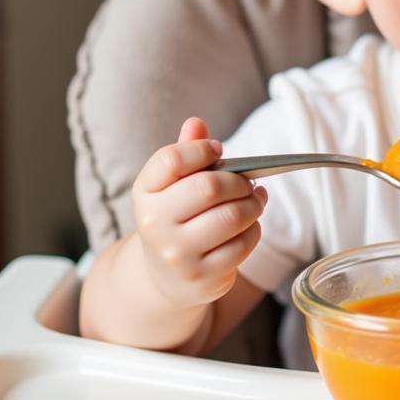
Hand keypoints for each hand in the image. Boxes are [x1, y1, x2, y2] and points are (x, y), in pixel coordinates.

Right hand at [132, 116, 266, 309]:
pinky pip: (243, 244)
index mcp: (144, 193)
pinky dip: (254, 230)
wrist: (164, 276)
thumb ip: (185, 152)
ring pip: (232, 216)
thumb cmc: (176, 218)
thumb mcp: (172, 186)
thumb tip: (196, 123)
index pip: (172, 160)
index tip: (218, 151)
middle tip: (248, 182)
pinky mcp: (202, 277)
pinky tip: (249, 225)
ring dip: (254, 204)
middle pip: (209, 187)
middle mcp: (154, 224)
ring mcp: (177, 254)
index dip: (202, 149)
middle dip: (239, 181)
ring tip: (255, 200)